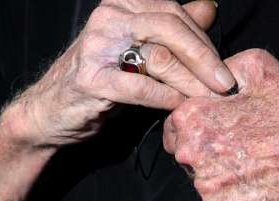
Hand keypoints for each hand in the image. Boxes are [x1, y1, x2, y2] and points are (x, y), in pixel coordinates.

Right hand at [7, 0, 235, 147]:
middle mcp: (109, 17)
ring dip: (190, 83)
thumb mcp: (140, 49)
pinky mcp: (91, 79)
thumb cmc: (102, 79)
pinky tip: (180, 108)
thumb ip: (174, 29)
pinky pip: (139, 87)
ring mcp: (96, 46)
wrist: (52, 111)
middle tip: (226, 84)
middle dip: (204, 58)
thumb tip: (209, 7)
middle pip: (170, 28)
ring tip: (209, 101)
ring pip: (158, 57)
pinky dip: (165, 98)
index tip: (224, 68)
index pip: (174, 13)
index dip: (204, 41)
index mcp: (122, 4)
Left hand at [162, 49, 278, 200]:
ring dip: (224, 180)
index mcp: (191, 118)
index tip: (220, 133)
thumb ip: (219, 69)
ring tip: (255, 169)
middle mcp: (190, 154)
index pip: (174, 129)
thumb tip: (208, 75)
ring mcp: (205, 188)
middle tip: (243, 152)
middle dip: (209, 156)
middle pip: (188, 159)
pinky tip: (258, 188)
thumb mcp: (253, 65)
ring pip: (205, 185)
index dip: (198, 131)